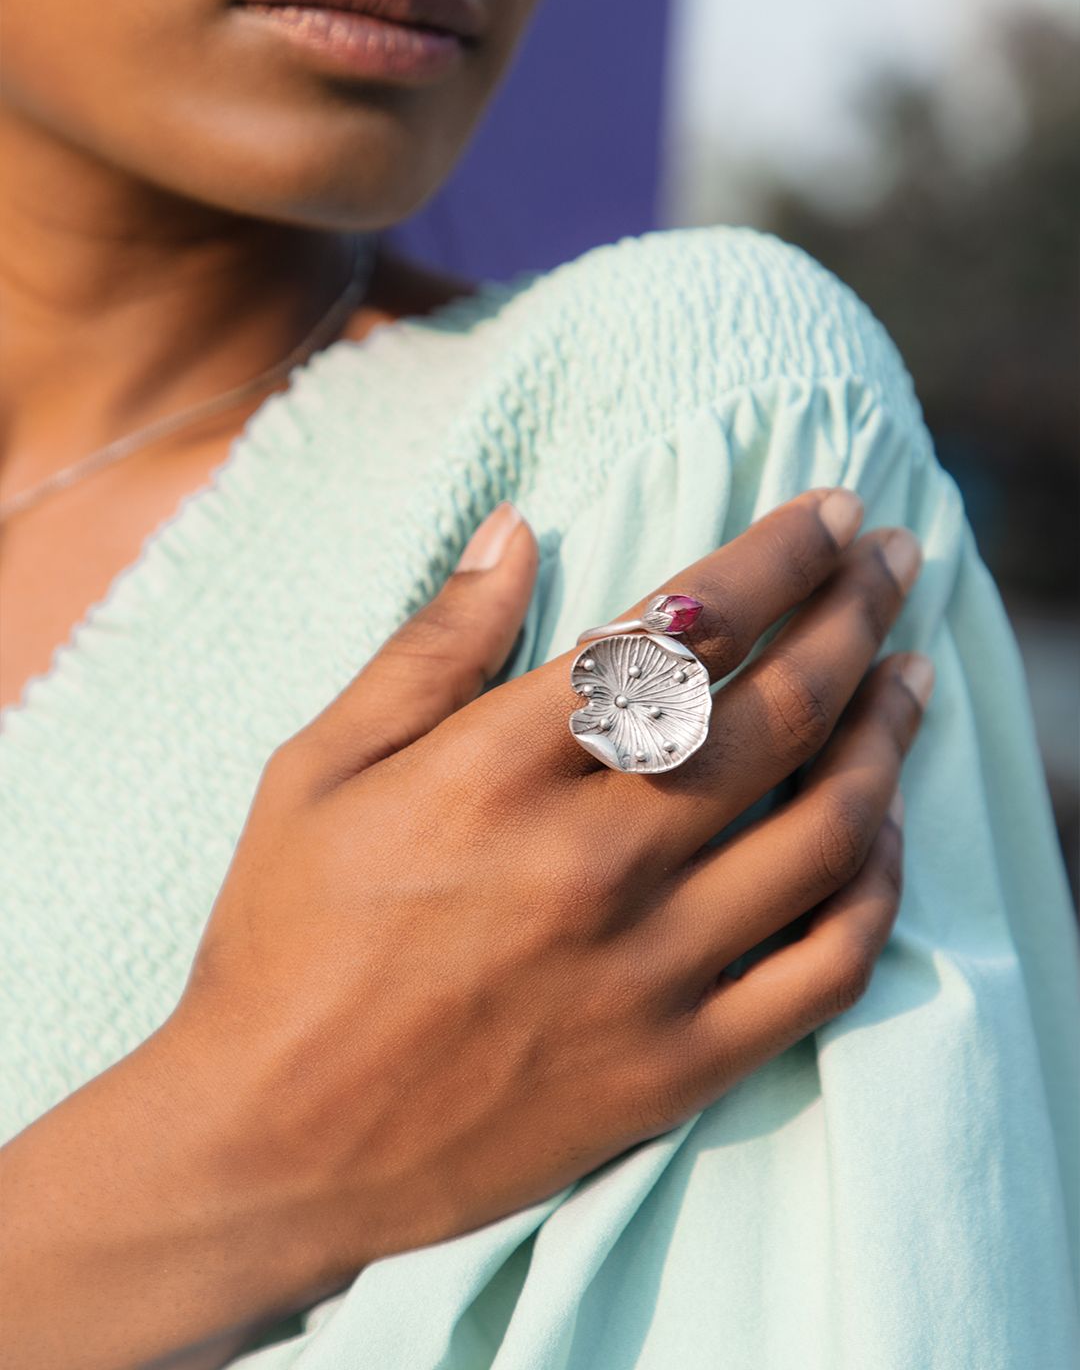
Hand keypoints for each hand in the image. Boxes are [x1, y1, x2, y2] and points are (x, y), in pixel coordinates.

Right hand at [166, 487, 931, 1282]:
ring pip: (824, 828)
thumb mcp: (317, 770)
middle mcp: (592, 860)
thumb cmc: (286, 940)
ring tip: (912, 674)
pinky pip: (826, 969)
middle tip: (893, 558)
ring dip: (888, 735)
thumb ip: (429, 648)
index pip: (681, 631)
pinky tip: (882, 833)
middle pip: (777, 711)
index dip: (776, 556)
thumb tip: (515, 527)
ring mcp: (649, 971)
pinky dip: (875, 888)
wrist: (279, 1143)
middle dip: (854, 612)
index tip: (827, 512)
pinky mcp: (679, 1066)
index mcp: (497, 772)